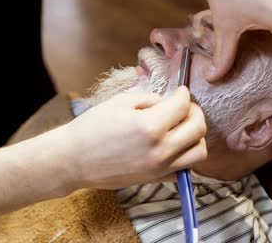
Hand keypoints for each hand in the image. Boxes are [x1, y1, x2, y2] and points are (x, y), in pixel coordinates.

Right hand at [63, 87, 206, 189]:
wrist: (73, 159)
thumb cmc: (90, 128)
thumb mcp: (119, 103)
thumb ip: (149, 99)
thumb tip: (167, 102)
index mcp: (150, 126)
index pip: (183, 105)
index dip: (184, 94)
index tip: (180, 91)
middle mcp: (160, 149)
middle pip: (198, 127)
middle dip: (195, 112)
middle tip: (184, 107)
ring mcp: (160, 167)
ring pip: (198, 151)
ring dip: (195, 136)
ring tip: (181, 128)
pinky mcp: (155, 179)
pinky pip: (184, 169)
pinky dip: (184, 157)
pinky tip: (171, 147)